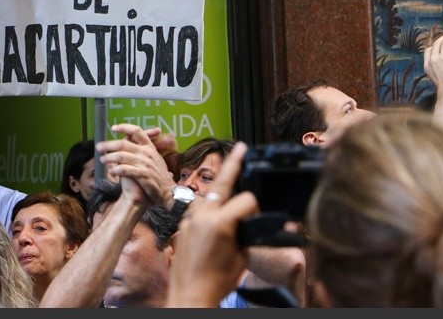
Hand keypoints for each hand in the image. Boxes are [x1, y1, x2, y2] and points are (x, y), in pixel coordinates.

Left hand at [96, 123, 176, 208]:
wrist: (169, 193)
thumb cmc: (159, 177)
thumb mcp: (154, 159)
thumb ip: (143, 151)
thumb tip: (130, 144)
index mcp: (149, 147)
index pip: (137, 131)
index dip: (124, 127)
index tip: (114, 128)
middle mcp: (147, 153)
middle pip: (123, 143)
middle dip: (108, 145)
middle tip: (99, 147)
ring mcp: (145, 164)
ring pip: (121, 156)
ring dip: (109, 157)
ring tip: (102, 160)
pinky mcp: (143, 175)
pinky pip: (125, 170)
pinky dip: (116, 169)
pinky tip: (111, 171)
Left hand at [166, 142, 259, 306]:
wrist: (190, 295)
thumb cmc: (217, 282)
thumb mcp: (242, 258)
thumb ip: (244, 234)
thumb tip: (245, 223)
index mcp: (221, 223)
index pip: (247, 200)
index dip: (256, 208)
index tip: (259, 216)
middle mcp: (203, 216)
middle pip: (222, 182)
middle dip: (233, 164)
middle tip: (240, 148)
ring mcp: (190, 220)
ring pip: (209, 197)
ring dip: (221, 190)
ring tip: (230, 173)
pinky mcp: (182, 226)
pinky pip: (200, 213)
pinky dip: (210, 213)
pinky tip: (216, 221)